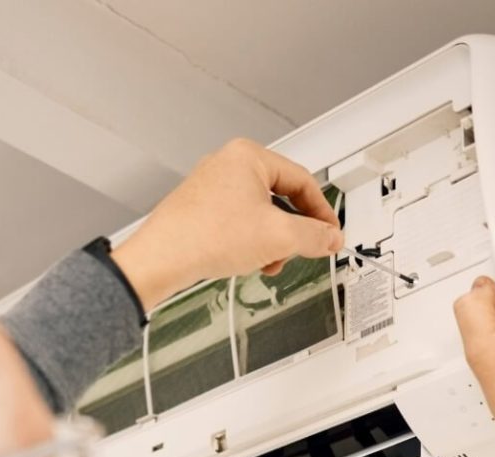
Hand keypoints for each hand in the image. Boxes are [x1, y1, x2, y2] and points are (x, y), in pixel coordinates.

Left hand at [112, 138, 343, 310]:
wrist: (163, 258)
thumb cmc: (206, 236)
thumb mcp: (278, 237)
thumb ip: (313, 236)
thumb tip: (330, 238)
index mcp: (249, 156)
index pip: (303, 181)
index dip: (322, 212)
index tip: (330, 234)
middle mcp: (228, 165)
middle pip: (281, 198)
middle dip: (292, 231)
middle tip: (300, 251)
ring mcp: (212, 188)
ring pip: (260, 214)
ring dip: (271, 241)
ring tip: (267, 260)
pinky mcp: (201, 210)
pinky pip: (239, 223)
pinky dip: (250, 243)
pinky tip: (247, 261)